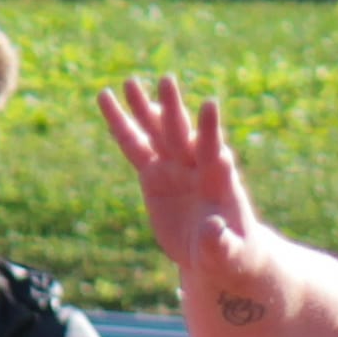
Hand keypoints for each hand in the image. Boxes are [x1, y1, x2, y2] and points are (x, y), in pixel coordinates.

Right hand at [97, 74, 265, 304]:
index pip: (214, 152)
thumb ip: (219, 243)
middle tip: (167, 81)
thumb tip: (213, 229)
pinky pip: (135, 148)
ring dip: (145, 109)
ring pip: (156, 134)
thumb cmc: (230, 256)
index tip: (209, 105)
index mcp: (219, 182)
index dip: (210, 130)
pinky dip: (121, 127)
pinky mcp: (154, 176)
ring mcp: (174, 168)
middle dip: (174, 110)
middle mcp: (196, 167)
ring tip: (130, 83)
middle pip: (183, 135)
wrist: (216, 254)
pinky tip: (107, 102)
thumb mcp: (227, 255)